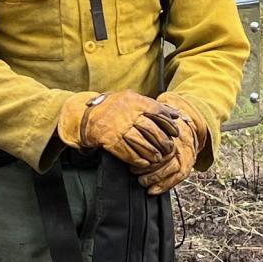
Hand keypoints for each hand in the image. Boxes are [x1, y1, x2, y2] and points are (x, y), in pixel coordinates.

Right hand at [57, 90, 179, 169]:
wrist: (87, 116)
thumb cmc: (112, 107)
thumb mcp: (130, 99)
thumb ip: (151, 105)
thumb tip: (175, 114)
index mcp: (134, 101)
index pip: (157, 112)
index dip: (168, 124)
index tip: (175, 132)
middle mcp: (127, 114)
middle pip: (151, 130)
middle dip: (163, 141)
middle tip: (169, 148)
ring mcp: (119, 128)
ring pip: (141, 143)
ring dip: (152, 153)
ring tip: (159, 158)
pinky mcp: (111, 140)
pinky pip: (128, 152)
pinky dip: (138, 160)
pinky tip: (145, 163)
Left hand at [138, 101, 209, 194]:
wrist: (185, 128)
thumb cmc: (163, 126)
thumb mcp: (154, 121)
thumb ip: (144, 126)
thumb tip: (124, 129)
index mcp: (169, 132)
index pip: (159, 144)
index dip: (146, 154)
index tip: (133, 161)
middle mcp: (178, 143)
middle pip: (165, 157)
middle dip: (148, 167)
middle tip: (133, 171)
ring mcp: (184, 155)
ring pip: (172, 169)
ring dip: (155, 178)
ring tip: (141, 181)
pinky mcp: (187, 164)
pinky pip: (178, 177)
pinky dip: (164, 186)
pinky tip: (152, 191)